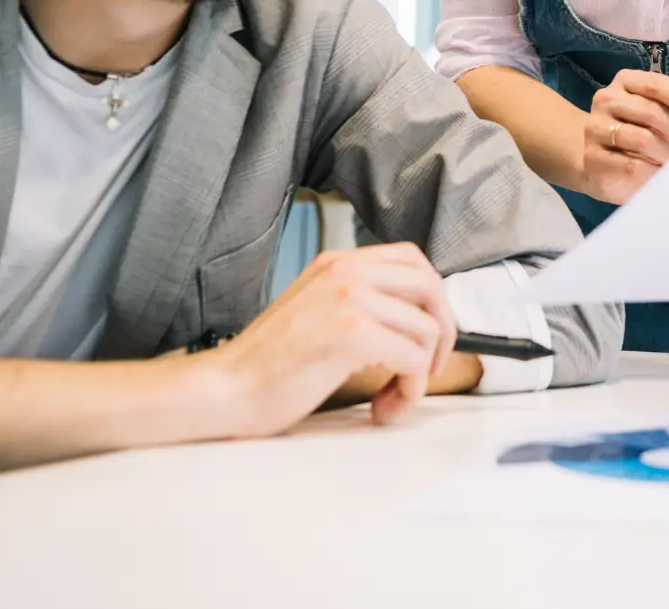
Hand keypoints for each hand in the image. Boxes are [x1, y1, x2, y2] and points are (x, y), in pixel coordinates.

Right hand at [204, 243, 456, 434]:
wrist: (225, 390)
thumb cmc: (267, 366)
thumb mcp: (316, 312)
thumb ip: (358, 304)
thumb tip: (412, 321)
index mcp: (337, 263)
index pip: (412, 260)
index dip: (431, 300)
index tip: (425, 337)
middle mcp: (346, 271)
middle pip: (431, 286)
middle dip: (442, 331)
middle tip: (426, 368)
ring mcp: (350, 298)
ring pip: (427, 328)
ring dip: (421, 373)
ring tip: (392, 398)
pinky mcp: (352, 333)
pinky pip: (412, 359)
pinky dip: (410, 390)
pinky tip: (384, 408)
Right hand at [582, 69, 668, 204]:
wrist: (598, 164)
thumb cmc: (636, 133)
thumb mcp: (656, 113)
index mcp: (625, 82)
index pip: (655, 84)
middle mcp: (606, 100)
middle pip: (650, 111)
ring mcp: (595, 128)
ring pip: (641, 139)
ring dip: (666, 153)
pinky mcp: (592, 157)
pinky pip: (630, 165)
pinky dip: (651, 171)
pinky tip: (659, 174)